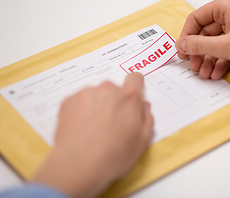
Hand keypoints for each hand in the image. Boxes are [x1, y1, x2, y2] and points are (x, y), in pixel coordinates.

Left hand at [32, 73, 153, 197]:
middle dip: (114, 101)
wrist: (78, 164)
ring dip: (96, 106)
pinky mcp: (68, 100)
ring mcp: (86, 93)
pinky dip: (80, 111)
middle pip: (114, 89)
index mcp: (129, 97)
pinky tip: (81, 129)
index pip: (135, 78)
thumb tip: (143, 106)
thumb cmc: (114, 155)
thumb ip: (146, 118)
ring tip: (93, 129)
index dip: (135, 87)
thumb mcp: (142, 140)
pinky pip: (79, 101)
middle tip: (110, 123)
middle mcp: (108, 89)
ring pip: (95, 95)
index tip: (131, 98)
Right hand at [175, 0, 229, 80]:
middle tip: (193, 65)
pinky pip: (225, 51)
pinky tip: (217, 73)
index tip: (182, 51)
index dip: (187, 35)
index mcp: (226, 6)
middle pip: (205, 33)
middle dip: (198, 52)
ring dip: (208, 60)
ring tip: (205, 73)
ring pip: (214, 44)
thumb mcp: (225, 46)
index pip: (197, 18)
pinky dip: (220, 62)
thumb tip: (182, 44)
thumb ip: (199, 45)